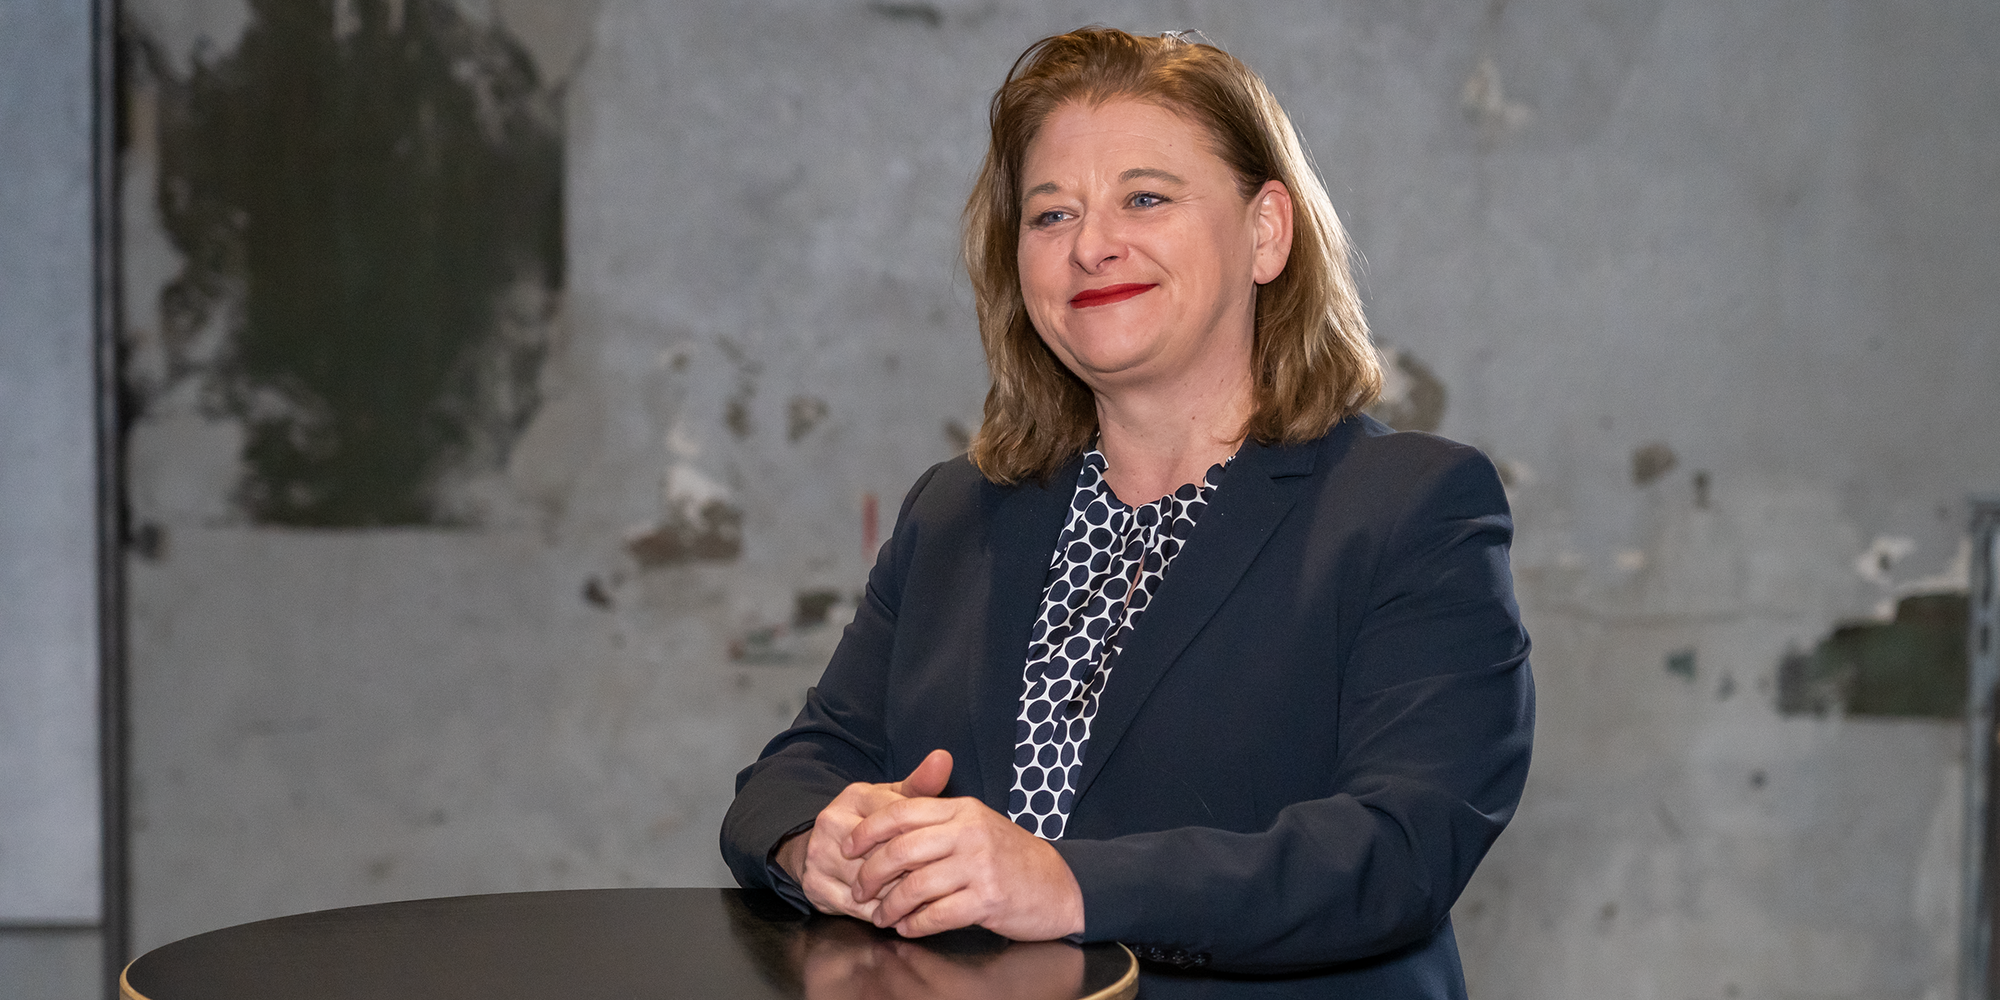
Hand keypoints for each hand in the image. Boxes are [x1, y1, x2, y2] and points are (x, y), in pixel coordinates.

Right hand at [776, 749, 952, 920]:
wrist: (818, 848)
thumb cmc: (866, 823)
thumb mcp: (891, 800)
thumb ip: (920, 784)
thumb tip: (944, 758)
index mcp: (855, 796)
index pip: (897, 817)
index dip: (923, 837)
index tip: (942, 850)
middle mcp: (832, 822)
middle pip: (885, 851)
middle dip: (914, 867)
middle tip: (938, 877)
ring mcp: (820, 855)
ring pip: (873, 880)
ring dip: (901, 893)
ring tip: (924, 896)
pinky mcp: (816, 885)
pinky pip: (858, 905)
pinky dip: (883, 911)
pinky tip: (900, 912)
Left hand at [844, 785, 1084, 940]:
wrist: (1060, 885)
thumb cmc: (1011, 858)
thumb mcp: (977, 825)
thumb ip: (937, 823)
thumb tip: (885, 830)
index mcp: (962, 810)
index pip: (902, 811)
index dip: (868, 829)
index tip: (848, 846)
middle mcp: (969, 833)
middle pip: (902, 849)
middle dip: (871, 873)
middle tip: (859, 891)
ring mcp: (980, 866)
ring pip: (916, 885)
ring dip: (890, 906)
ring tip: (881, 917)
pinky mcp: (988, 899)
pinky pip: (938, 914)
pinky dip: (916, 924)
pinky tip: (908, 928)